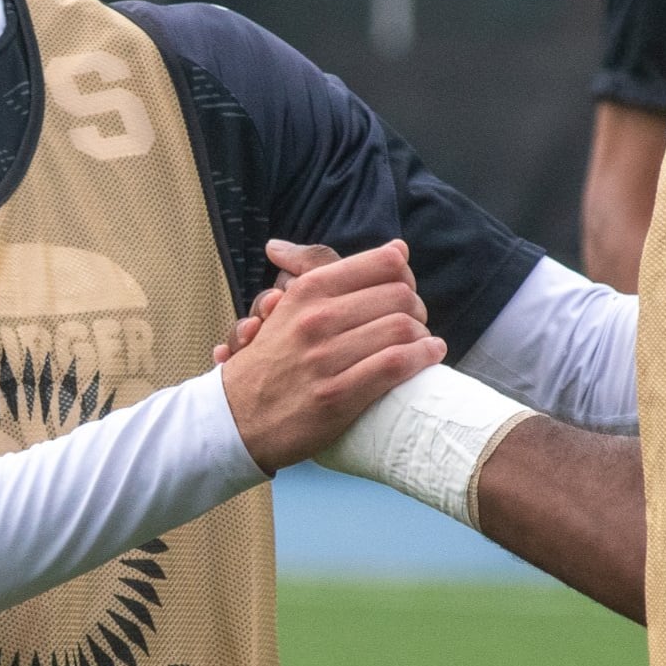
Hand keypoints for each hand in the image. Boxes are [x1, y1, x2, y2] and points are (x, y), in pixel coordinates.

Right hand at [218, 238, 441, 469]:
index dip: (404, 275)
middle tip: (416, 320)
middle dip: (417, 307)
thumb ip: (329, 271)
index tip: (405, 289)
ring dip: (423, 335)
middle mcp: (315, 319)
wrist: (236, 419)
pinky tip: (430, 355)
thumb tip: (392, 246)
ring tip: (423, 341)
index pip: (383, 263)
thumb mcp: (286, 304)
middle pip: (399, 296)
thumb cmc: (269, 359)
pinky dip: (422, 357)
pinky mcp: (336, 396)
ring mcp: (325, 358)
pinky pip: (394, 365)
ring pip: (401, 328)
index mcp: (307, 291)